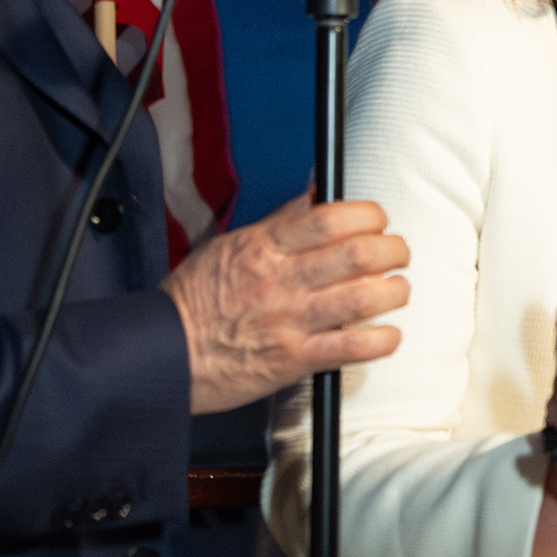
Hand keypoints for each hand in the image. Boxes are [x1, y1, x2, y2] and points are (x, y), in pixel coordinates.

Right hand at [161, 193, 410, 414]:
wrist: (160, 355)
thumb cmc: (193, 302)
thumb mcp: (229, 245)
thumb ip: (278, 221)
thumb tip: (314, 195)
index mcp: (264, 247)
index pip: (330, 218)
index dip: (368, 215)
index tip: (377, 220)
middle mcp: (280, 281)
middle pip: (358, 253)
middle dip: (393, 249)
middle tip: (396, 253)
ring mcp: (289, 322)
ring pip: (364, 297)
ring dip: (394, 291)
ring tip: (396, 290)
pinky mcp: (293, 361)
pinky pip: (352, 348)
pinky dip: (381, 340)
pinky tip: (387, 334)